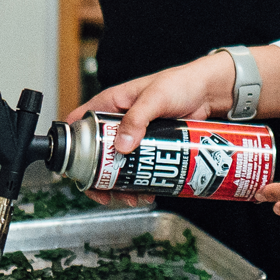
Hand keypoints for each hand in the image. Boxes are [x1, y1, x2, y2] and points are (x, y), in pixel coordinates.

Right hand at [65, 55, 234, 206]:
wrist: (208, 92)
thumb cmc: (181, 83)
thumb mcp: (156, 97)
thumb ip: (137, 118)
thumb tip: (121, 145)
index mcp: (110, 104)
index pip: (79, 124)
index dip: (72, 146)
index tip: (76, 167)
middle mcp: (117, 122)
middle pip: (94, 154)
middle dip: (99, 177)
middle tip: (107, 193)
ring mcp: (132, 136)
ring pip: (115, 166)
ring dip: (119, 185)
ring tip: (132, 197)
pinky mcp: (148, 147)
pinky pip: (136, 168)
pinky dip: (137, 182)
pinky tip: (146, 192)